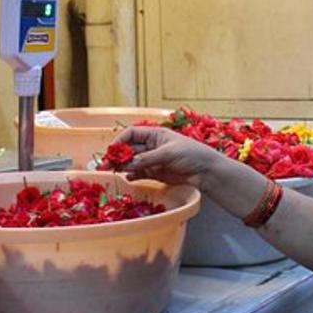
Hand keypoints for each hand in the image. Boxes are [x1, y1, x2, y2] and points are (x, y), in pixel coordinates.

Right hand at [110, 125, 224, 188]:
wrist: (206, 171)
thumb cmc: (192, 154)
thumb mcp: (168, 153)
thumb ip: (147, 159)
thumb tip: (128, 164)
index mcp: (155, 134)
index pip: (132, 134)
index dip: (120, 141)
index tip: (112, 150)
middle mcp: (152, 146)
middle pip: (130, 149)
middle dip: (118, 156)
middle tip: (106, 165)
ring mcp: (153, 160)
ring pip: (133, 162)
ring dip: (123, 166)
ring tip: (113, 171)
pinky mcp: (156, 173)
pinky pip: (139, 173)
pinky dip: (132, 175)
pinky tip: (127, 177)